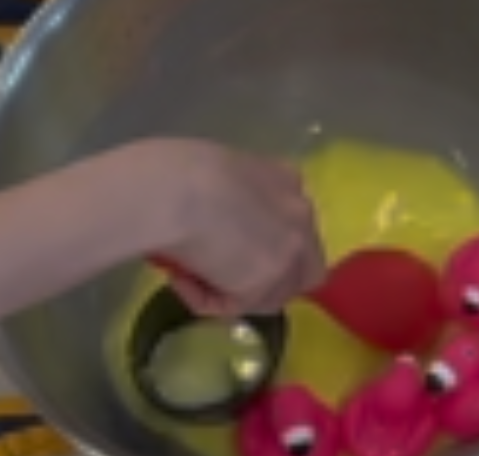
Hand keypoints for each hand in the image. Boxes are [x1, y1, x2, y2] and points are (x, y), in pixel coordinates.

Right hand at [141, 140, 324, 317]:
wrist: (175, 188)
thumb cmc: (179, 172)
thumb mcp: (220, 175)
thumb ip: (237, 199)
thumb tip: (223, 221)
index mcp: (289, 182)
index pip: (294, 228)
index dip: (266, 246)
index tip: (231, 251)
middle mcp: (301, 216)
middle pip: (303, 268)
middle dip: (268, 281)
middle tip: (223, 279)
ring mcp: (290, 251)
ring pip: (272, 295)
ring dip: (233, 293)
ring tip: (188, 275)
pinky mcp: (266, 282)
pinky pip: (236, 307)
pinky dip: (206, 301)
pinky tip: (180, 279)